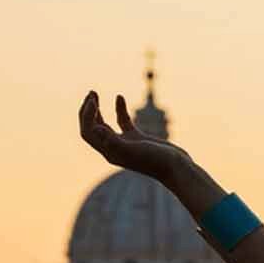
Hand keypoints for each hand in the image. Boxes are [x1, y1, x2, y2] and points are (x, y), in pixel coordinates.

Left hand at [77, 91, 192, 181]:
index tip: (94, 101)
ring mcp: (125, 143)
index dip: (87, 115)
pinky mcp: (137, 138)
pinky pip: (123, 121)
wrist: (177, 168)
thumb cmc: (156, 161)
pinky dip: (119, 109)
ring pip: (105, 124)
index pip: (89, 132)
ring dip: (97, 109)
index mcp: (110, 152)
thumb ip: (113, 140)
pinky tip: (120, 96)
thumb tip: (95, 128)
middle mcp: (114, 148)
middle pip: (92, 128)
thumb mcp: (133, 149)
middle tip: (91, 94)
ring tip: (95, 94)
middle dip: (87, 111)